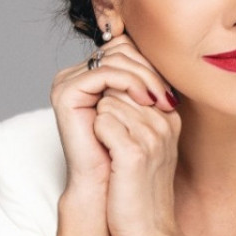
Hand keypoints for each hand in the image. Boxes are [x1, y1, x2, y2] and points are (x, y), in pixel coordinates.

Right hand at [50, 36, 175, 195]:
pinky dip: (129, 82)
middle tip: (167, 96)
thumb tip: (169, 56)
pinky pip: (103, 73)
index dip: (150, 64)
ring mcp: (67, 82)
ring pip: (115, 58)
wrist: (105, 187)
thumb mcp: (141, 111)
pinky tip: (145, 100)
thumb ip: (146, 82)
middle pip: (120, 49)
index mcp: (91, 75)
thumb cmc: (125, 153)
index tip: (170, 91)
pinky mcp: (65, 93)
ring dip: (144, 77)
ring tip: (159, 101)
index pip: (125, 49)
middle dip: (149, 69)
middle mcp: (75, 75)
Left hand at [91, 72, 181, 235]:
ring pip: (108, 102)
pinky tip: (107, 157)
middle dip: (105, 108)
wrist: (149, 232)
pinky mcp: (134, 151)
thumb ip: (137, 115)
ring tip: (112, 153)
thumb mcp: (148, 147)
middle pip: (120, 88)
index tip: (114, 128)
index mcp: (170, 118)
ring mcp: (152, 135)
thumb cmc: (141, 190)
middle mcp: (165, 123)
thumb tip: (109, 88)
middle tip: (110, 143)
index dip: (114, 99)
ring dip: (100, 124)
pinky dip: (96, 135)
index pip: (134, 81)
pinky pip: (102, 121)